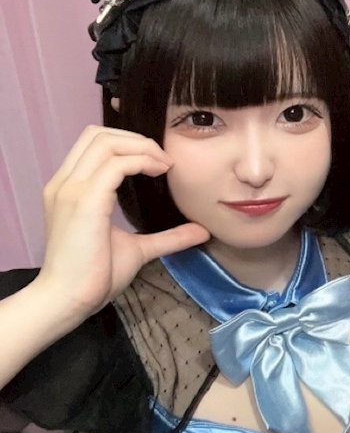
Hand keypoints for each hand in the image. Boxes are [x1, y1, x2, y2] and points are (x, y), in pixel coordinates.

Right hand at [38, 126, 208, 319]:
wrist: (69, 299)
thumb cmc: (94, 276)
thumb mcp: (136, 248)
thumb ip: (166, 237)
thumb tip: (201, 231)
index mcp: (69, 188)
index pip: (93, 143)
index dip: (128, 142)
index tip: (158, 161)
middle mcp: (66, 182)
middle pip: (97, 134)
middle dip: (136, 138)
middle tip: (164, 159)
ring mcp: (72, 189)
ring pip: (106, 141)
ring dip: (141, 146)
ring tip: (165, 164)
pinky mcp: (85, 201)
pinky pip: (116, 164)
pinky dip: (142, 161)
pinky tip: (160, 172)